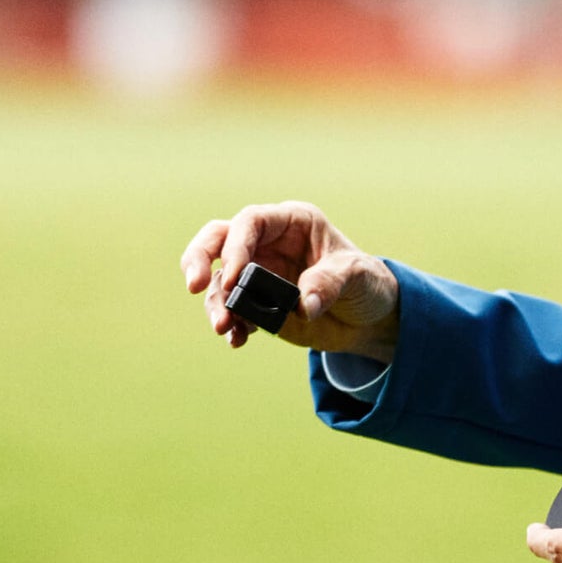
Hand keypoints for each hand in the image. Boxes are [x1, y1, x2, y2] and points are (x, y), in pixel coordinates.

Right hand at [180, 201, 399, 359]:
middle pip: (217, 239)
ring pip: (219, 280)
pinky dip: (229, 325)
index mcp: (292, 222)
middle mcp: (268, 242)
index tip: (233, 278)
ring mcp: (258, 273)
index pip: (251, 221)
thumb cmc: (366, 282)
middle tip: (193, 285)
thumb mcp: (358, 276)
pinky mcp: (256, 303)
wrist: (368, 319)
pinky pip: (230, 310)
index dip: (235, 246)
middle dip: (198, 259)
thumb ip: (330, 283)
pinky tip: (237, 340)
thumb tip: (303, 304)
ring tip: (225, 329)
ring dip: (215, 304)